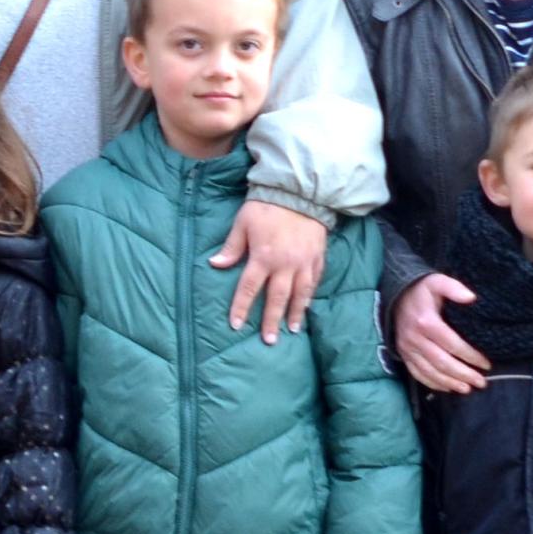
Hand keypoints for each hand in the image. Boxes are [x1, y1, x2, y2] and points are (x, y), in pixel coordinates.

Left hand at [211, 199, 326, 342]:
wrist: (301, 192)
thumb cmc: (266, 207)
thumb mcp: (242, 223)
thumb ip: (231, 248)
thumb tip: (215, 264)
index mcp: (263, 257)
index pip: (248, 288)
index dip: (241, 307)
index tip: (236, 325)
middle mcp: (285, 264)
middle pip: (277, 298)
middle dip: (271, 320)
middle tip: (269, 341)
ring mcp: (304, 262)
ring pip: (300, 294)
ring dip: (295, 313)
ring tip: (292, 330)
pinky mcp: (318, 258)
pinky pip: (315, 281)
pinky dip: (310, 296)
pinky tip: (306, 306)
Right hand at [393, 274, 490, 394]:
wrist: (396, 296)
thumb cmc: (422, 290)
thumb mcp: (437, 282)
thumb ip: (454, 288)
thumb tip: (471, 298)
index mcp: (426, 322)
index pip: (451, 344)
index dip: (470, 356)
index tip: (486, 363)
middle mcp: (414, 338)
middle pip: (441, 362)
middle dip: (463, 374)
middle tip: (481, 382)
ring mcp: (407, 348)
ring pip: (429, 371)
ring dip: (449, 382)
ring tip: (467, 388)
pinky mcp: (404, 354)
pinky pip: (417, 373)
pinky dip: (432, 383)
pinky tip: (448, 388)